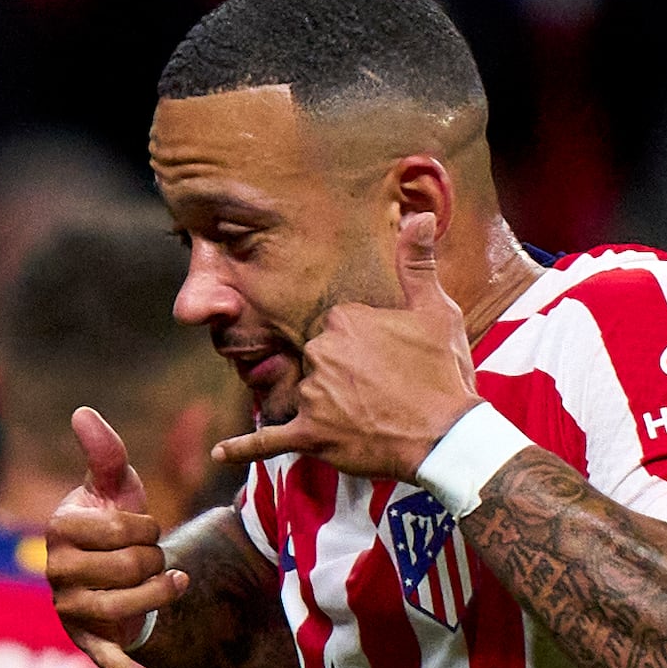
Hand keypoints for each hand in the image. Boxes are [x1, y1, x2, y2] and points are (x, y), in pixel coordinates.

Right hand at [44, 409, 183, 667]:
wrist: (116, 573)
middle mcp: (57, 571)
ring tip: (177, 583)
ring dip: (161, 593)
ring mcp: (70, 608)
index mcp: (61, 528)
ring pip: (124, 605)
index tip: (147, 526)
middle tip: (157, 557)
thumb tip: (82, 411)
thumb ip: (104, 452)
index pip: (119, 530)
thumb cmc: (114, 521)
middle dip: (156, 559)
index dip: (147, 526)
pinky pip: (103, 658)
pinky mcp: (87, 641)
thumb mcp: (113, 485)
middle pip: (128, 567)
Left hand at [211, 207, 484, 488]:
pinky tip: (220, 453)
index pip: (335, 327)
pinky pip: (267, 440)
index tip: (386, 359)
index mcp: (343, 318)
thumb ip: (418, 262)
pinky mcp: (310, 435)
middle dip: (342, 374)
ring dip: (327, 406)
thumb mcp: (435, 311)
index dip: (361, 345)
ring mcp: (312, 395)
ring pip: (306, 394)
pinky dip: (242, 448)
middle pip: (316, 359)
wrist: (446, 437)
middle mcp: (320, 352)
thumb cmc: (442, 372)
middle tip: (382, 390)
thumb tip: (422, 214)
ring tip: (369, 418)